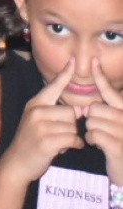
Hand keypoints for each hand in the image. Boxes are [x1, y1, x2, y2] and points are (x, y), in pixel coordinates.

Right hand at [2, 62, 82, 183]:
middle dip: (71, 125)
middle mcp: (36, 111)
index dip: (65, 74)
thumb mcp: (36, 121)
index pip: (53, 86)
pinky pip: (72, 139)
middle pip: (70, 112)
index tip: (73, 61)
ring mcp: (40, 126)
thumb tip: (77, 111)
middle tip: (60, 135)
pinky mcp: (46, 141)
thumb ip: (53, 112)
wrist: (17, 162)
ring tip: (60, 143)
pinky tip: (66, 149)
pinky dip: (75, 145)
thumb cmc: (31, 141)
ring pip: (72, 126)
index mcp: (35, 103)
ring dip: (71, 137)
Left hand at [82, 60, 122, 181]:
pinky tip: (99, 146)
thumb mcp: (116, 128)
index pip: (111, 91)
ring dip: (91, 131)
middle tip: (99, 130)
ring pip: (92, 121)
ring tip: (101, 139)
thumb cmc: (119, 148)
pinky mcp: (117, 146)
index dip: (101, 76)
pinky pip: (93, 134)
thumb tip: (90, 105)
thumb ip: (108, 113)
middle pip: (95, 108)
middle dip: (92, 119)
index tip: (94, 60)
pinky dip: (92, 140)